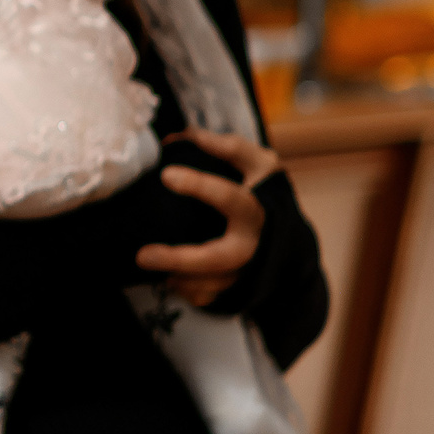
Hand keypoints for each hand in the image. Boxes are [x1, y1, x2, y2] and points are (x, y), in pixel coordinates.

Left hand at [136, 127, 277, 305]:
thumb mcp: (260, 166)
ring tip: (147, 262)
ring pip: (210, 285)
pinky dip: (185, 290)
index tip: (167, 174)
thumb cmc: (267, 197)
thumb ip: (228, 148)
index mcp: (257, 212)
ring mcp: (245, 273)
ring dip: (178, 277)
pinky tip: (168, 276)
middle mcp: (253, 247)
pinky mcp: (235, 291)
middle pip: (220, 259)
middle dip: (181, 259)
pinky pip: (206, 298)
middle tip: (142, 255)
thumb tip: (185, 135)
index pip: (232, 200)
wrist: (291, 244)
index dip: (201, 187)